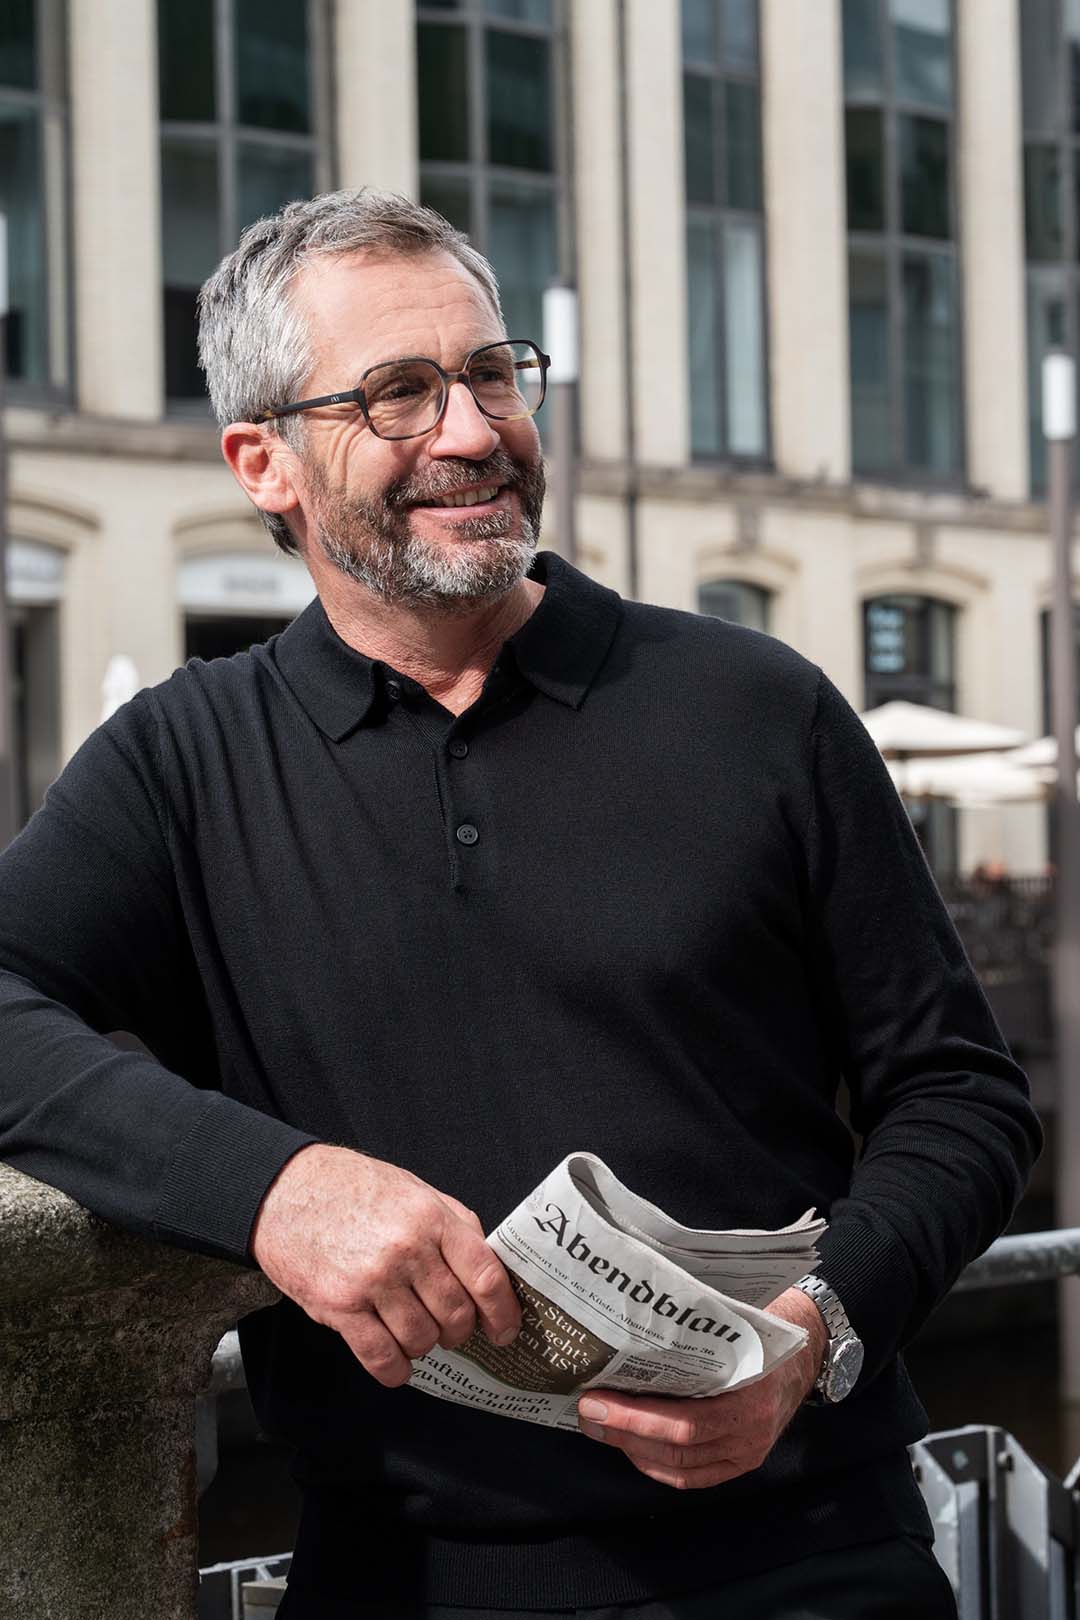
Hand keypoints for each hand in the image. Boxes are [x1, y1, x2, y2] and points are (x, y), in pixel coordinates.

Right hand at [249, 1143, 520, 1387]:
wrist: (286, 1191)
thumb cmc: (354, 1189)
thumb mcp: (415, 1191)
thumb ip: (453, 1226)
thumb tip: (487, 1268)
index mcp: (432, 1219)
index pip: (485, 1276)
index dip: (503, 1311)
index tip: (505, 1331)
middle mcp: (407, 1250)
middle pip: (456, 1315)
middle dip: (459, 1331)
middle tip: (451, 1329)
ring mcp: (373, 1281)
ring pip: (422, 1339)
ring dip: (425, 1346)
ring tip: (415, 1333)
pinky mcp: (339, 1307)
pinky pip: (381, 1357)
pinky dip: (396, 1370)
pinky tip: (397, 1363)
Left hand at [576, 1286, 826, 1489]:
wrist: (811, 1345)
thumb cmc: (766, 1322)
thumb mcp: (737, 1318)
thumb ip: (696, 1326)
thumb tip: (633, 1316)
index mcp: (752, 1392)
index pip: (685, 1421)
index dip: (634, 1417)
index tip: (594, 1400)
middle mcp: (752, 1431)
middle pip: (677, 1447)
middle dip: (623, 1432)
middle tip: (585, 1412)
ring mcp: (750, 1451)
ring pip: (681, 1467)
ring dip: (634, 1451)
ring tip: (599, 1428)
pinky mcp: (744, 1461)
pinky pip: (695, 1477)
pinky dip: (658, 1466)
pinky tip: (632, 1448)